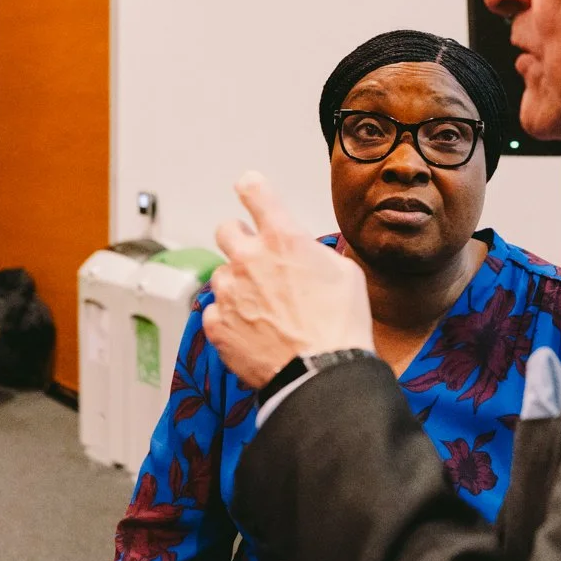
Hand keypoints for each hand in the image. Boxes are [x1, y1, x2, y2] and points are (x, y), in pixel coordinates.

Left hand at [205, 172, 372, 387]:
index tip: (248, 187)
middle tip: (256, 256)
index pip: (254, 191)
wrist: (323, 374)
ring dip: (238, 284)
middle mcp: (249, 259)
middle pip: (225, 229)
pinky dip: (229, 318)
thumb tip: (309, 255)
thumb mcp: (345, 274)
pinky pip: (214, 311)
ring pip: (221, 274)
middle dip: (239, 238)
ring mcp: (229, 292)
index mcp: (283, 238)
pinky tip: (253, 330)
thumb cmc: (341, 327)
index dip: (251, 187)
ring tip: (264, 308)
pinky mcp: (217, 324)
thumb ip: (316, 255)